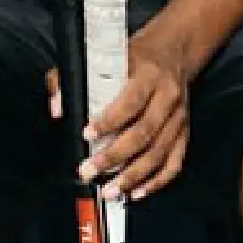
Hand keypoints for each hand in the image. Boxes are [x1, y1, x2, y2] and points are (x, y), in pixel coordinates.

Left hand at [78, 25, 196, 201]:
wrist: (175, 50)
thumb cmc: (136, 56)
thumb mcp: (108, 55)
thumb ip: (76, 77)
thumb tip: (58, 106)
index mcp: (149, 75)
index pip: (131, 101)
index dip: (109, 120)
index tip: (87, 134)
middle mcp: (167, 97)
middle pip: (143, 133)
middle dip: (114, 156)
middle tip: (89, 171)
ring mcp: (179, 118)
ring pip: (158, 153)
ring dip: (133, 175)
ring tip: (110, 190)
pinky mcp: (184, 132)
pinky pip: (174, 162)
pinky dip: (157, 181)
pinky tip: (137, 192)